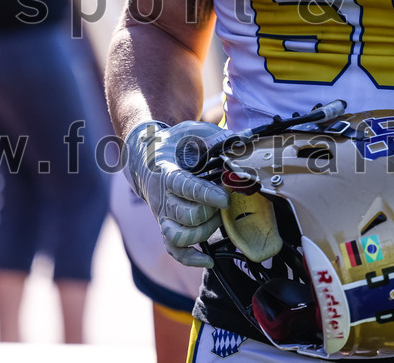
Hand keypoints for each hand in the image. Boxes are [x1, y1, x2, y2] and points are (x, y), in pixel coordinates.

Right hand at [124, 120, 231, 267]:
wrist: (146, 156)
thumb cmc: (176, 143)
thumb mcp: (194, 133)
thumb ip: (218, 138)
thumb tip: (247, 141)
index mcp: (168, 172)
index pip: (186, 187)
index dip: (206, 195)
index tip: (225, 199)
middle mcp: (162, 197)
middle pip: (187, 215)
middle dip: (211, 212)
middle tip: (225, 201)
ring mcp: (163, 215)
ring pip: (180, 235)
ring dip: (205, 232)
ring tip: (218, 219)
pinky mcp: (165, 226)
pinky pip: (174, 250)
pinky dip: (191, 259)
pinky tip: (209, 260)